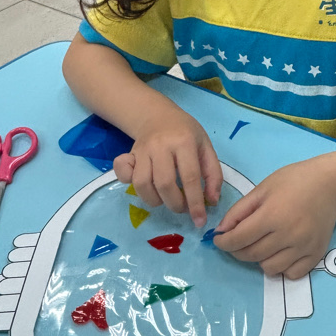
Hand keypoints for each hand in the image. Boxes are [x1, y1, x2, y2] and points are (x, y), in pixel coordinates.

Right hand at [112, 109, 221, 227]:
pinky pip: (123, 173)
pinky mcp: (129, 154)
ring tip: (165, 200)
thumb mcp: (206, 147)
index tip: (199, 220)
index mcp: (184, 142)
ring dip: (154, 200)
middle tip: (182, 207)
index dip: (195, 203)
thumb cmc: (186, 133)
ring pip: (142, 184)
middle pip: (164, 184)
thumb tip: (212, 201)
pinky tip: (143, 186)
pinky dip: (129, 184)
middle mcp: (161, 146)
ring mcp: (142, 150)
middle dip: (175, 204)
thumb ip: (213, 174)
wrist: (158, 115)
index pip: (190, 178)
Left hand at [214, 159, 335, 278]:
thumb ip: (239, 211)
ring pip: (270, 268)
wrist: (329, 185)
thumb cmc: (293, 181)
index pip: (239, 239)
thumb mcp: (262, 188)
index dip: (223, 242)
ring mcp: (304, 248)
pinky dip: (281, 267)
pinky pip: (291, 274)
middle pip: (252, 255)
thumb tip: (221, 231)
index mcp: (272, 215)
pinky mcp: (316, 255)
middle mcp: (288, 235)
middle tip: (236, 241)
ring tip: (262, 244)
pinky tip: (280, 252)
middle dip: (237, 251)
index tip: (218, 240)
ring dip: (259, 260)